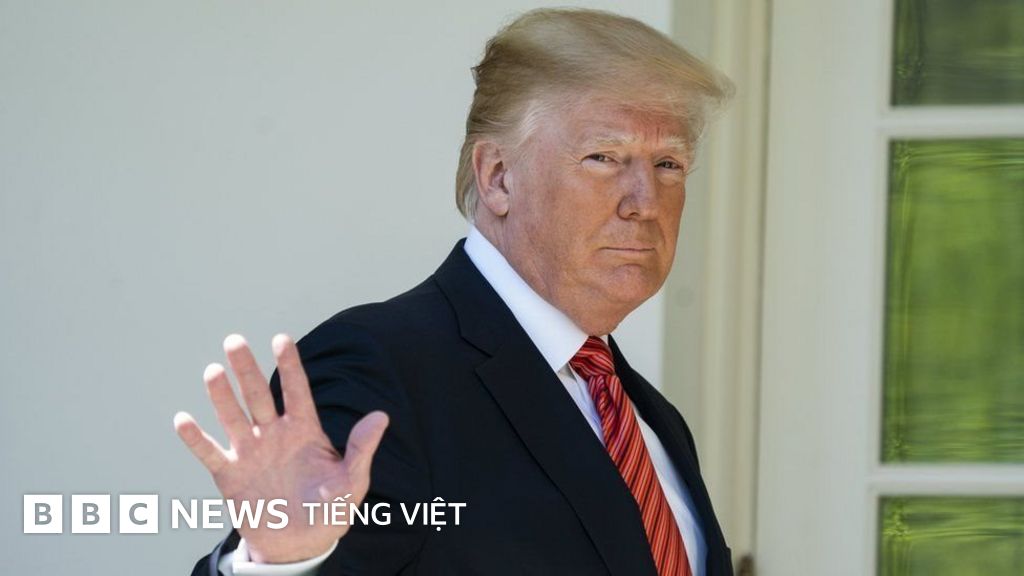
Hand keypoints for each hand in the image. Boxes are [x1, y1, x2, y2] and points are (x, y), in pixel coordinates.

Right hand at [173, 333, 388, 562]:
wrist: (301, 544)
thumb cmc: (330, 509)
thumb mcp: (353, 481)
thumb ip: (362, 449)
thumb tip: (381, 416)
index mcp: (304, 430)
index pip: (296, 391)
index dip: (289, 365)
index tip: (281, 338)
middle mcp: (274, 434)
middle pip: (258, 396)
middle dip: (247, 369)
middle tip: (235, 341)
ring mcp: (250, 452)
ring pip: (232, 417)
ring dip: (221, 396)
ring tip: (213, 371)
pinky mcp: (230, 475)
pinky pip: (210, 453)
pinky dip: (195, 439)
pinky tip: (183, 419)